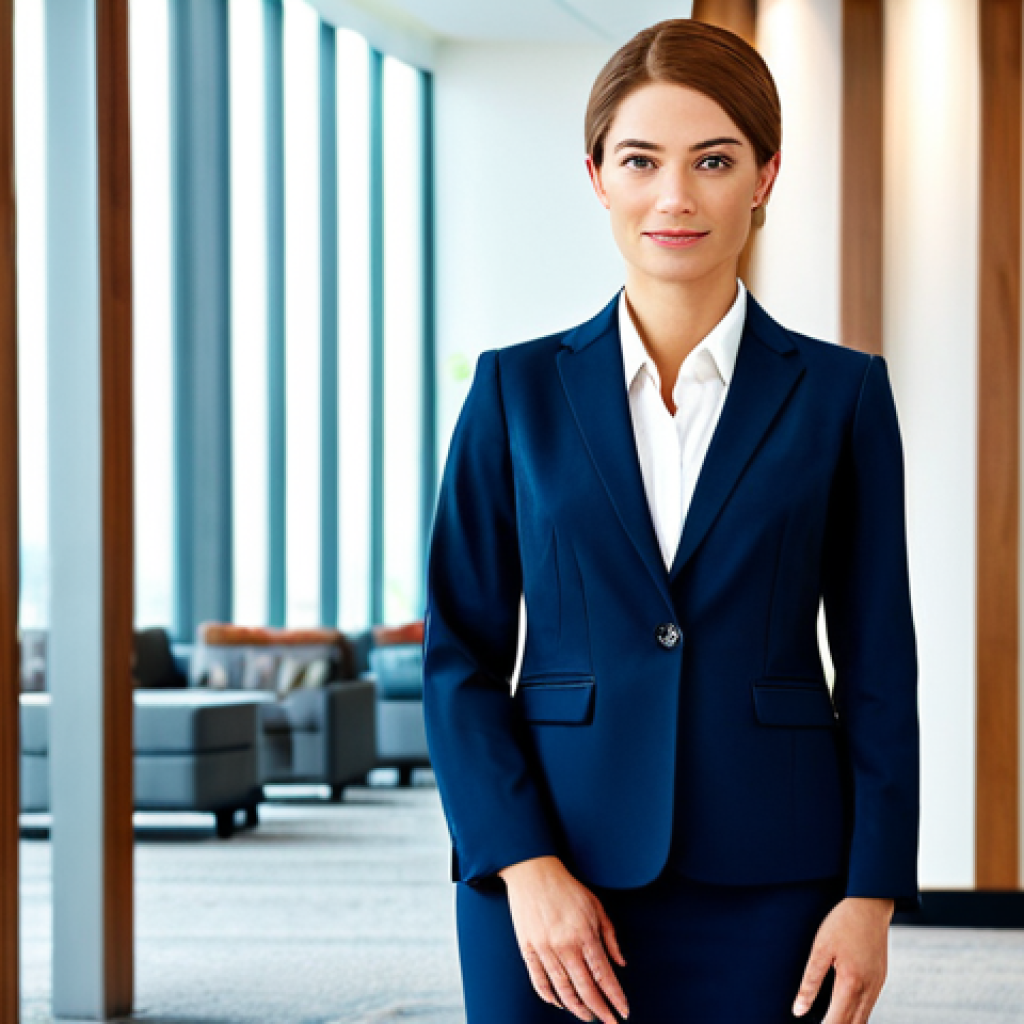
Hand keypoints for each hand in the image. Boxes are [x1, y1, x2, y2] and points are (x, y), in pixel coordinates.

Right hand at [498, 855, 629, 1021]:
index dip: (615, 996)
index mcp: (584, 934)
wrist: (533, 871)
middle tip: (609, 1022)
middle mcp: (565, 945)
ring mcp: (545, 949)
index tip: (624, 1011)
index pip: (604, 975)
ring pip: (563, 990)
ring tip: (588, 1017)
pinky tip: (559, 1003)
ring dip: (577, 1008)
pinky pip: (538, 981)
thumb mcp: (596, 906)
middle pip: (585, 989)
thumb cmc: (567, 887)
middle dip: (600, 1010)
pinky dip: (549, 996)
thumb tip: (620, 963)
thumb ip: (610, 936)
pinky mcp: (528, 949)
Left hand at [792, 896, 893, 1022]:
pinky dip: (857, 1014)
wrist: (870, 904)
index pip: (838, 1020)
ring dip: (847, 1023)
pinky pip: (870, 1005)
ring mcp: (878, 984)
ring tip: (830, 1021)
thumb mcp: (820, 949)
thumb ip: (810, 982)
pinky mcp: (881, 978)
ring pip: (864, 1018)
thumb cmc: (843, 923)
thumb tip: (799, 1010)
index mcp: (851, 982)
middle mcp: (869, 988)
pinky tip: (845, 1011)